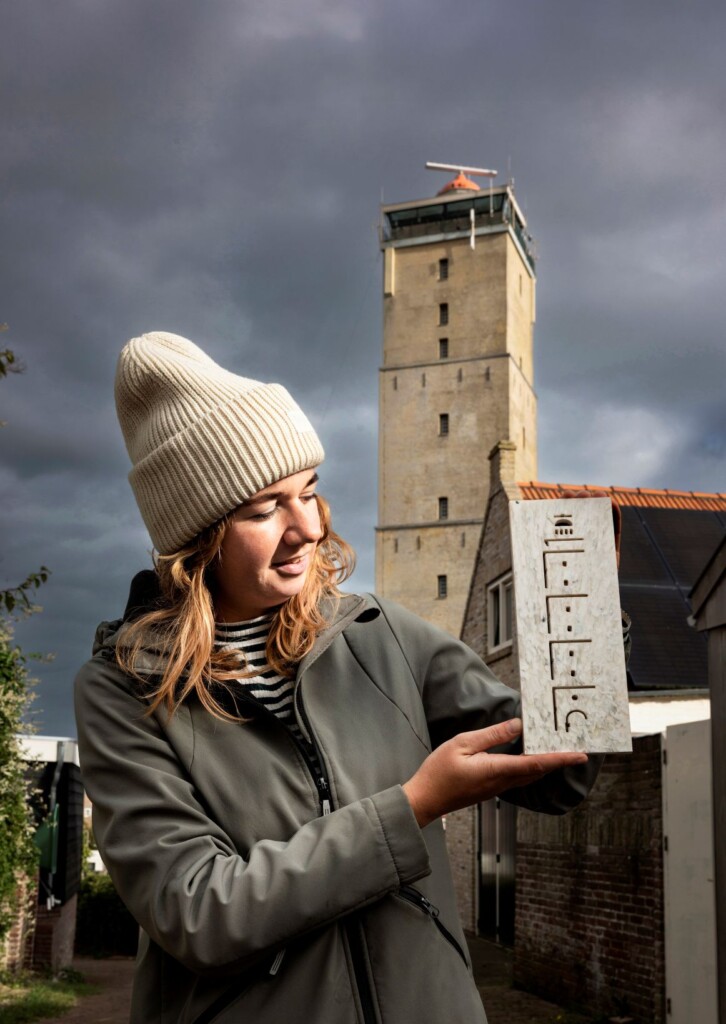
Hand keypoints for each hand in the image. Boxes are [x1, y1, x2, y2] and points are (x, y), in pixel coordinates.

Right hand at [402, 718, 587, 827]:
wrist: (425, 799)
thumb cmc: (439, 771)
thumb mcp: (462, 744)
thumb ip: (492, 735)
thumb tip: (517, 725)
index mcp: (497, 770)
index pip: (535, 764)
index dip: (560, 758)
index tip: (580, 755)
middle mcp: (502, 782)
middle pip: (537, 771)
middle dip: (559, 761)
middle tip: (577, 750)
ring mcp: (497, 788)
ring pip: (529, 776)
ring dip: (546, 765)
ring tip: (560, 752)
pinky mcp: (491, 788)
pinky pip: (518, 777)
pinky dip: (531, 767)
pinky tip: (531, 759)